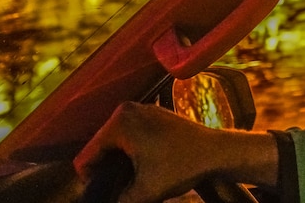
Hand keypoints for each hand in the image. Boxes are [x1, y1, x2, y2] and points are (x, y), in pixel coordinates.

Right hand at [74, 102, 216, 202]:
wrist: (216, 152)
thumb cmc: (183, 165)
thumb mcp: (145, 191)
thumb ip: (120, 200)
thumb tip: (109, 202)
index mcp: (120, 122)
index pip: (88, 156)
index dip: (90, 180)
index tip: (101, 193)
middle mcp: (128, 109)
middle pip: (101, 147)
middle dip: (106, 169)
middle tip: (120, 189)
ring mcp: (142, 109)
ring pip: (116, 142)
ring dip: (119, 162)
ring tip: (132, 180)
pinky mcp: (154, 115)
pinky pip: (131, 135)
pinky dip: (132, 152)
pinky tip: (143, 167)